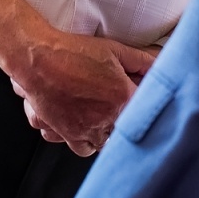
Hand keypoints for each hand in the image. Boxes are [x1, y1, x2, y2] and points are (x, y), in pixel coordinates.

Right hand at [6, 29, 156, 155]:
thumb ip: (141, 61)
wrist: (38, 59)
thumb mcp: (114, 49)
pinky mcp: (67, 134)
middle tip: (117, 107)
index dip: (144, 104)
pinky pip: (81, 148)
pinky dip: (83, 140)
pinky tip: (83, 126)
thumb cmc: (72, 52)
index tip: (140, 102)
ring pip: (104, 144)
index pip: (146, 110)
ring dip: (106, 134)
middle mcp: (106, 118)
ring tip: (102, 119)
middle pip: (125, 131)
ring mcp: (86, 129)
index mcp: (122, 97)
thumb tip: (160, 65)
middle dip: (124, 120)